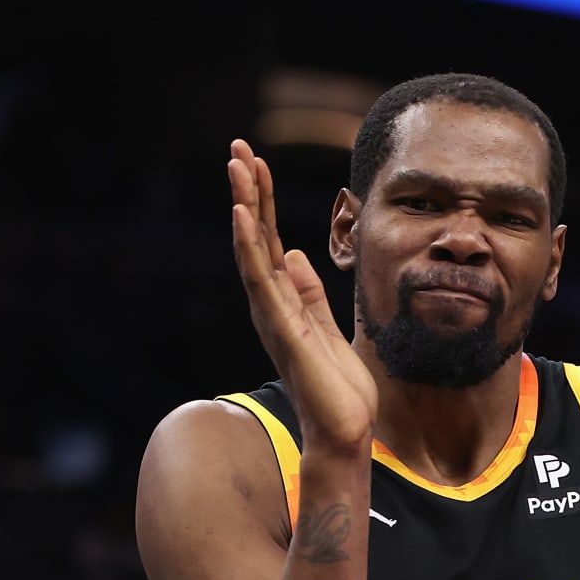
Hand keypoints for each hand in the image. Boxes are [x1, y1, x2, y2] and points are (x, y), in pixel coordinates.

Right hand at [229, 139, 377, 453]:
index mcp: (284, 301)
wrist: (344, 431)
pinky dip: (251, 245)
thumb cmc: (338, 388)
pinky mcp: (282, 328)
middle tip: (236, 149)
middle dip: (248, 192)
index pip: (270, 241)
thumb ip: (309, 293)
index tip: (256, 162)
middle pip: (257, 237)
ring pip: (253, 250)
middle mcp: (271, 304)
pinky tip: (243, 215)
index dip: (264, 202)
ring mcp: (273, 315)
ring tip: (237, 168)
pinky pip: (262, 280)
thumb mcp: (327, 327)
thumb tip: (295, 254)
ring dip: (246, 206)